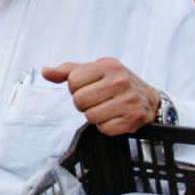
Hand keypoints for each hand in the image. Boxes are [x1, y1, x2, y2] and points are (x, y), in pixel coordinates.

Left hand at [42, 58, 159, 135]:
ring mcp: (128, 100)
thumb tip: (46, 71)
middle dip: (84, 103)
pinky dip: (106, 126)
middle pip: (80, 100)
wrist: (148, 98)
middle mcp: (119, 81)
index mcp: (107, 65)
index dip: (76, 88)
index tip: (88, 87)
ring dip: (95, 116)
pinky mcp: (133, 119)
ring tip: (106, 108)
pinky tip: (114, 117)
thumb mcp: (93, 70)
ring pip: (91, 116)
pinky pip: (105, 129)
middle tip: (97, 100)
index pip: (73, 81)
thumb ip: (67, 71)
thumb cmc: (116, 82)